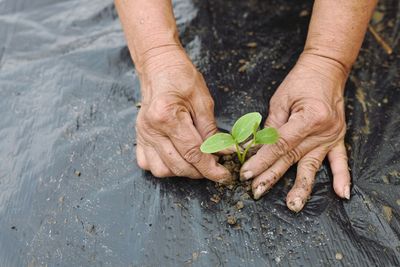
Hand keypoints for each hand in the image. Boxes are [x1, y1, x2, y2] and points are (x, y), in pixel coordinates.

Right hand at [135, 48, 231, 183]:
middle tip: (215, 168)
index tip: (224, 175)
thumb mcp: (203, 100)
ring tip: (196, 162)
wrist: (158, 66)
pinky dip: (164, 167)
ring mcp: (142, 134)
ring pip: (162, 170)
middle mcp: (150, 129)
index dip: (210, 168)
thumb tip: (225, 152)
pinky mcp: (139, 137)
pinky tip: (176, 159)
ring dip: (182, 172)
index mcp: (166, 116)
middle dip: (200, 172)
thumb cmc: (181, 78)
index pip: (192, 152)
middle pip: (178, 165)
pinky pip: (148, 164)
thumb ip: (212, 130)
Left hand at [240, 54, 350, 211]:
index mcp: (308, 118)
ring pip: (311, 165)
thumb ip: (270, 127)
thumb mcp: (280, 100)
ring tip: (293, 205)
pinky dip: (342, 177)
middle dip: (271, 176)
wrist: (326, 69)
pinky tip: (342, 194)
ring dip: (301, 187)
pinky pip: (340, 161)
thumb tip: (254, 149)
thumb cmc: (301, 81)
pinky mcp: (337, 138)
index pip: (279, 145)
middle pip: (291, 158)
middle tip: (256, 191)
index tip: (246, 172)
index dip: (261, 160)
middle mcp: (322, 130)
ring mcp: (332, 136)